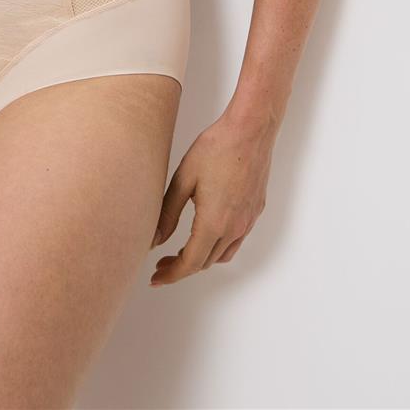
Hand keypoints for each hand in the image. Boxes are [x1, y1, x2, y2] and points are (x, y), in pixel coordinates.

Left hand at [149, 109, 274, 285]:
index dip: (171, 274)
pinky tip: (205, 234)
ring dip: (201, 259)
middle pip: (205, 262)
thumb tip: (154, 239)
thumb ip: (168, 213)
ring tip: (180, 252)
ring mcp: (247, 221)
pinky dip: (217, 247)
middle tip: (161, 262)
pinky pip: (235, 241)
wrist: (250, 130)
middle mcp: (234, 228)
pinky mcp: (255, 211)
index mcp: (214, 222)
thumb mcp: (183, 179)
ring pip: (222, 255)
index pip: (190, 263)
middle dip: (182, 267)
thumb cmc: (216, 148)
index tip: (156, 278)